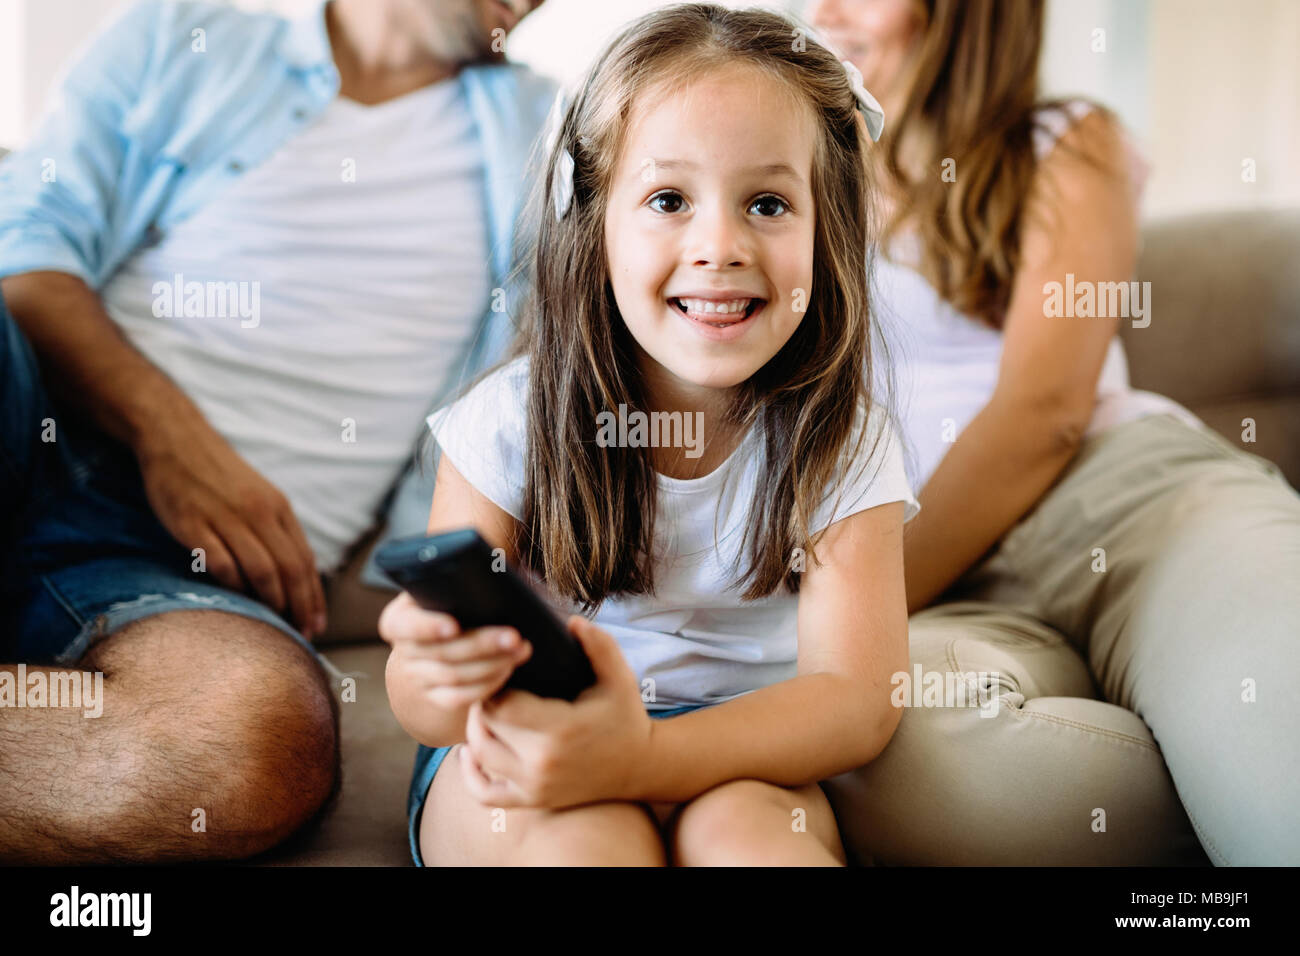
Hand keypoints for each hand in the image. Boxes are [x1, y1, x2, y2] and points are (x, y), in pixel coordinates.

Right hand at [134, 417, 327, 638]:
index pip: (304, 560)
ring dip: (271, 600)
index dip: (313, 595)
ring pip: (261, 569)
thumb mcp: (260, 496)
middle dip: (300, 605)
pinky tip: (236, 596)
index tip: (317, 623)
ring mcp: (226, 519)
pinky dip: (232, 584)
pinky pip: (221, 563)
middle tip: (302, 633)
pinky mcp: (194, 525)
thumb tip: (295, 576)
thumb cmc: (219, 476)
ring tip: (274, 620)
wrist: (178, 440)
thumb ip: (276, 531)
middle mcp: (258, 513)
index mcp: (278, 508)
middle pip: (289, 569)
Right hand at [379, 591, 531, 711]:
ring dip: (493, 664)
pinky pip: (459, 698)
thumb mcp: (445, 594)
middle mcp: (404, 651)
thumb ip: (459, 584)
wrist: (436, 653)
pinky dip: (487, 684)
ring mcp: (418, 678)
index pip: (403, 624)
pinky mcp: (435, 698)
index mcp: (400, 618)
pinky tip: (508, 669)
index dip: (427, 626)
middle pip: (442, 651)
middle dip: (482, 644)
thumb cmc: (451, 610)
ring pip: (455, 675)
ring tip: (521, 650)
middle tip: (514, 636)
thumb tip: (495, 569)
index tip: (454, 626)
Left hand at [458, 615, 653, 808]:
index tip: (503, 666)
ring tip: (485, 707)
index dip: (495, 681)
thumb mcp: (619, 677)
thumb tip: (570, 621)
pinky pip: (485, 794)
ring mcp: (535, 786)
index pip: (502, 704)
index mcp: (561, 729)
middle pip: (486, 726)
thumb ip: (598, 645)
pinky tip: (469, 752)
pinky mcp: (533, 801)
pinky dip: (469, 774)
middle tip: (489, 681)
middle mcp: (542, 762)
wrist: (640, 767)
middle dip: (483, 700)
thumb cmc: (626, 716)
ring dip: (474, 729)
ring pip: (480, 755)